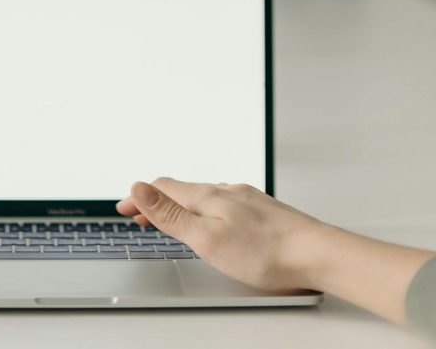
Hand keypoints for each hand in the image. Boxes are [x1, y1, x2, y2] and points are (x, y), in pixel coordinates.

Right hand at [116, 178, 328, 290]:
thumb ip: (171, 214)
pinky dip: (202, 209)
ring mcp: (246, 199)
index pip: (163, 188)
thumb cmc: (266, 252)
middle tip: (138, 215)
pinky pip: (222, 203)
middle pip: (181, 190)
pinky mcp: (262, 211)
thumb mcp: (206, 238)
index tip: (122, 208)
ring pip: (202, 196)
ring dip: (179, 205)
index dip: (139, 198)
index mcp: (208, 196)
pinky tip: (211, 220)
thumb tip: (139, 187)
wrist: (319, 255)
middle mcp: (226, 191)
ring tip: (168, 218)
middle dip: (156, 201)